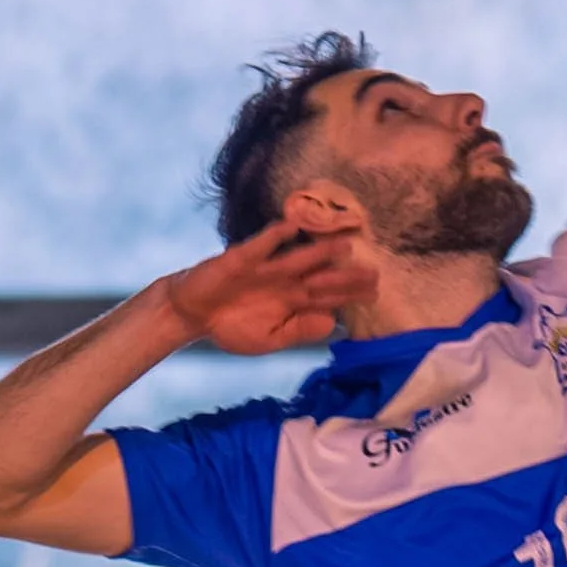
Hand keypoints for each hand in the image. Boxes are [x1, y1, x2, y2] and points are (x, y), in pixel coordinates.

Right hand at [165, 216, 364, 356]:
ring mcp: (265, 268)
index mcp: (293, 302)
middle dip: (346, 275)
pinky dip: (274, 236)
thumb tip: (333, 324)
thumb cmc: (231, 326)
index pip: (327, 297)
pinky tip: (292, 226)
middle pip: (320, 276)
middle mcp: (285, 282)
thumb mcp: (268, 340)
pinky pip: (261, 246)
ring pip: (298, 259)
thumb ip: (299, 331)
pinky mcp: (242, 259)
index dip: (350, 295)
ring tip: (345, 245)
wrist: (191, 315)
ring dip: (320, 251)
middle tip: (375, 271)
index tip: (376, 293)